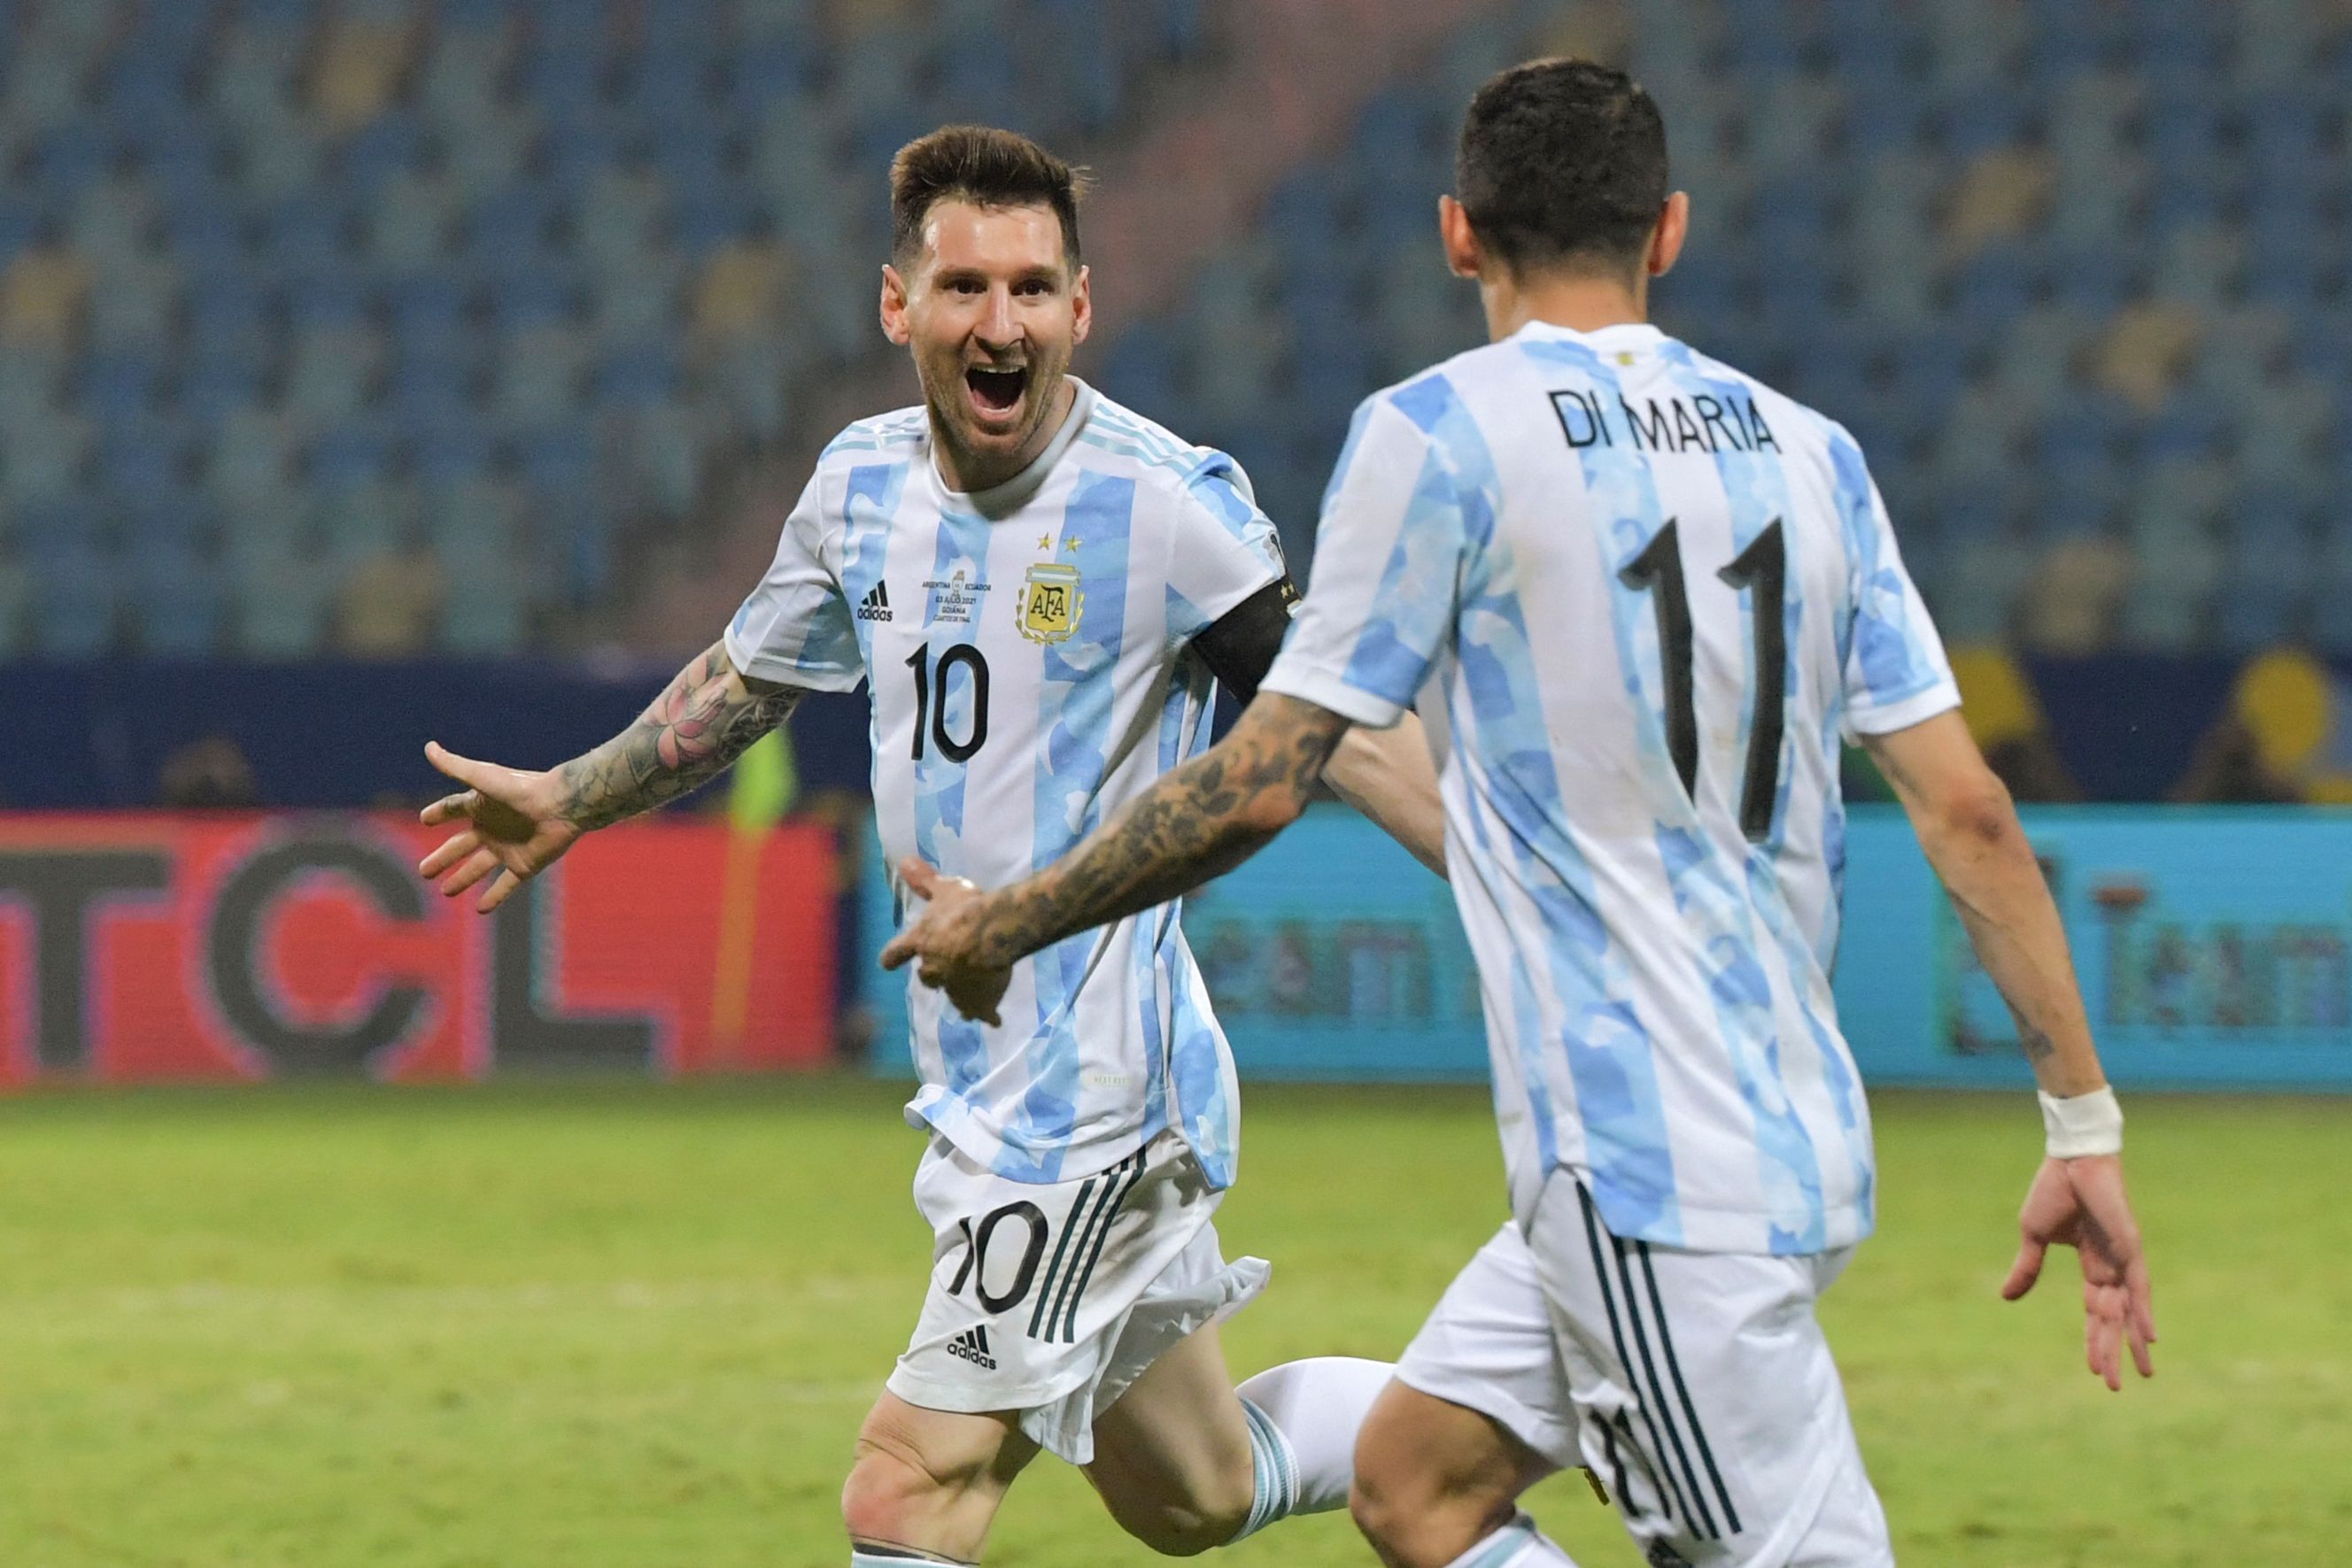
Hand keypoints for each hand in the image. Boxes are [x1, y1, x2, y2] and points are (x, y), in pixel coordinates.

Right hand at [415, 741, 582, 912]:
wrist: (562, 806)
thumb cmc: (522, 789)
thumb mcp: (483, 777)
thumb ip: (455, 766)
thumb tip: (429, 747)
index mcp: (482, 806)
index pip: (453, 809)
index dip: (439, 813)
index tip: (425, 819)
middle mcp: (493, 828)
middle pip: (460, 846)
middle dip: (442, 858)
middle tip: (422, 871)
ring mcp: (508, 848)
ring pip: (479, 868)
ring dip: (462, 880)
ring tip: (445, 892)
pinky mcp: (524, 866)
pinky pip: (506, 885)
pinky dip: (494, 897)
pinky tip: (480, 909)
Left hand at [877, 858, 1013, 1026]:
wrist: (994, 935)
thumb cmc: (965, 908)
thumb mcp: (945, 888)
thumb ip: (924, 879)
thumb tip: (902, 860)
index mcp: (921, 943)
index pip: (895, 953)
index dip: (892, 957)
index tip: (888, 962)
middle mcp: (933, 970)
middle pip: (927, 978)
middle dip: (934, 975)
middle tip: (948, 968)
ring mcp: (955, 989)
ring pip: (953, 997)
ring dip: (959, 996)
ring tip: (968, 1001)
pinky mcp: (978, 1002)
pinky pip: (981, 1012)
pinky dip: (986, 1014)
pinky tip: (994, 1020)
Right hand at [2001, 1153, 2156, 1390]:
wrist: (2071, 1159)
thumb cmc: (2053, 1189)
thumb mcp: (2034, 1236)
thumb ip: (2028, 1267)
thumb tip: (2006, 1298)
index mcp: (2093, 1263)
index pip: (2095, 1311)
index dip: (2093, 1339)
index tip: (2093, 1369)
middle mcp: (2112, 1267)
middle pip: (2113, 1319)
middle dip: (2113, 1351)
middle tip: (2114, 1385)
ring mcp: (2124, 1259)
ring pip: (2130, 1311)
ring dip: (2132, 1342)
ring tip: (2140, 1373)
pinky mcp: (2131, 1247)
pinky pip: (2140, 1287)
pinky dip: (2145, 1312)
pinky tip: (2148, 1338)